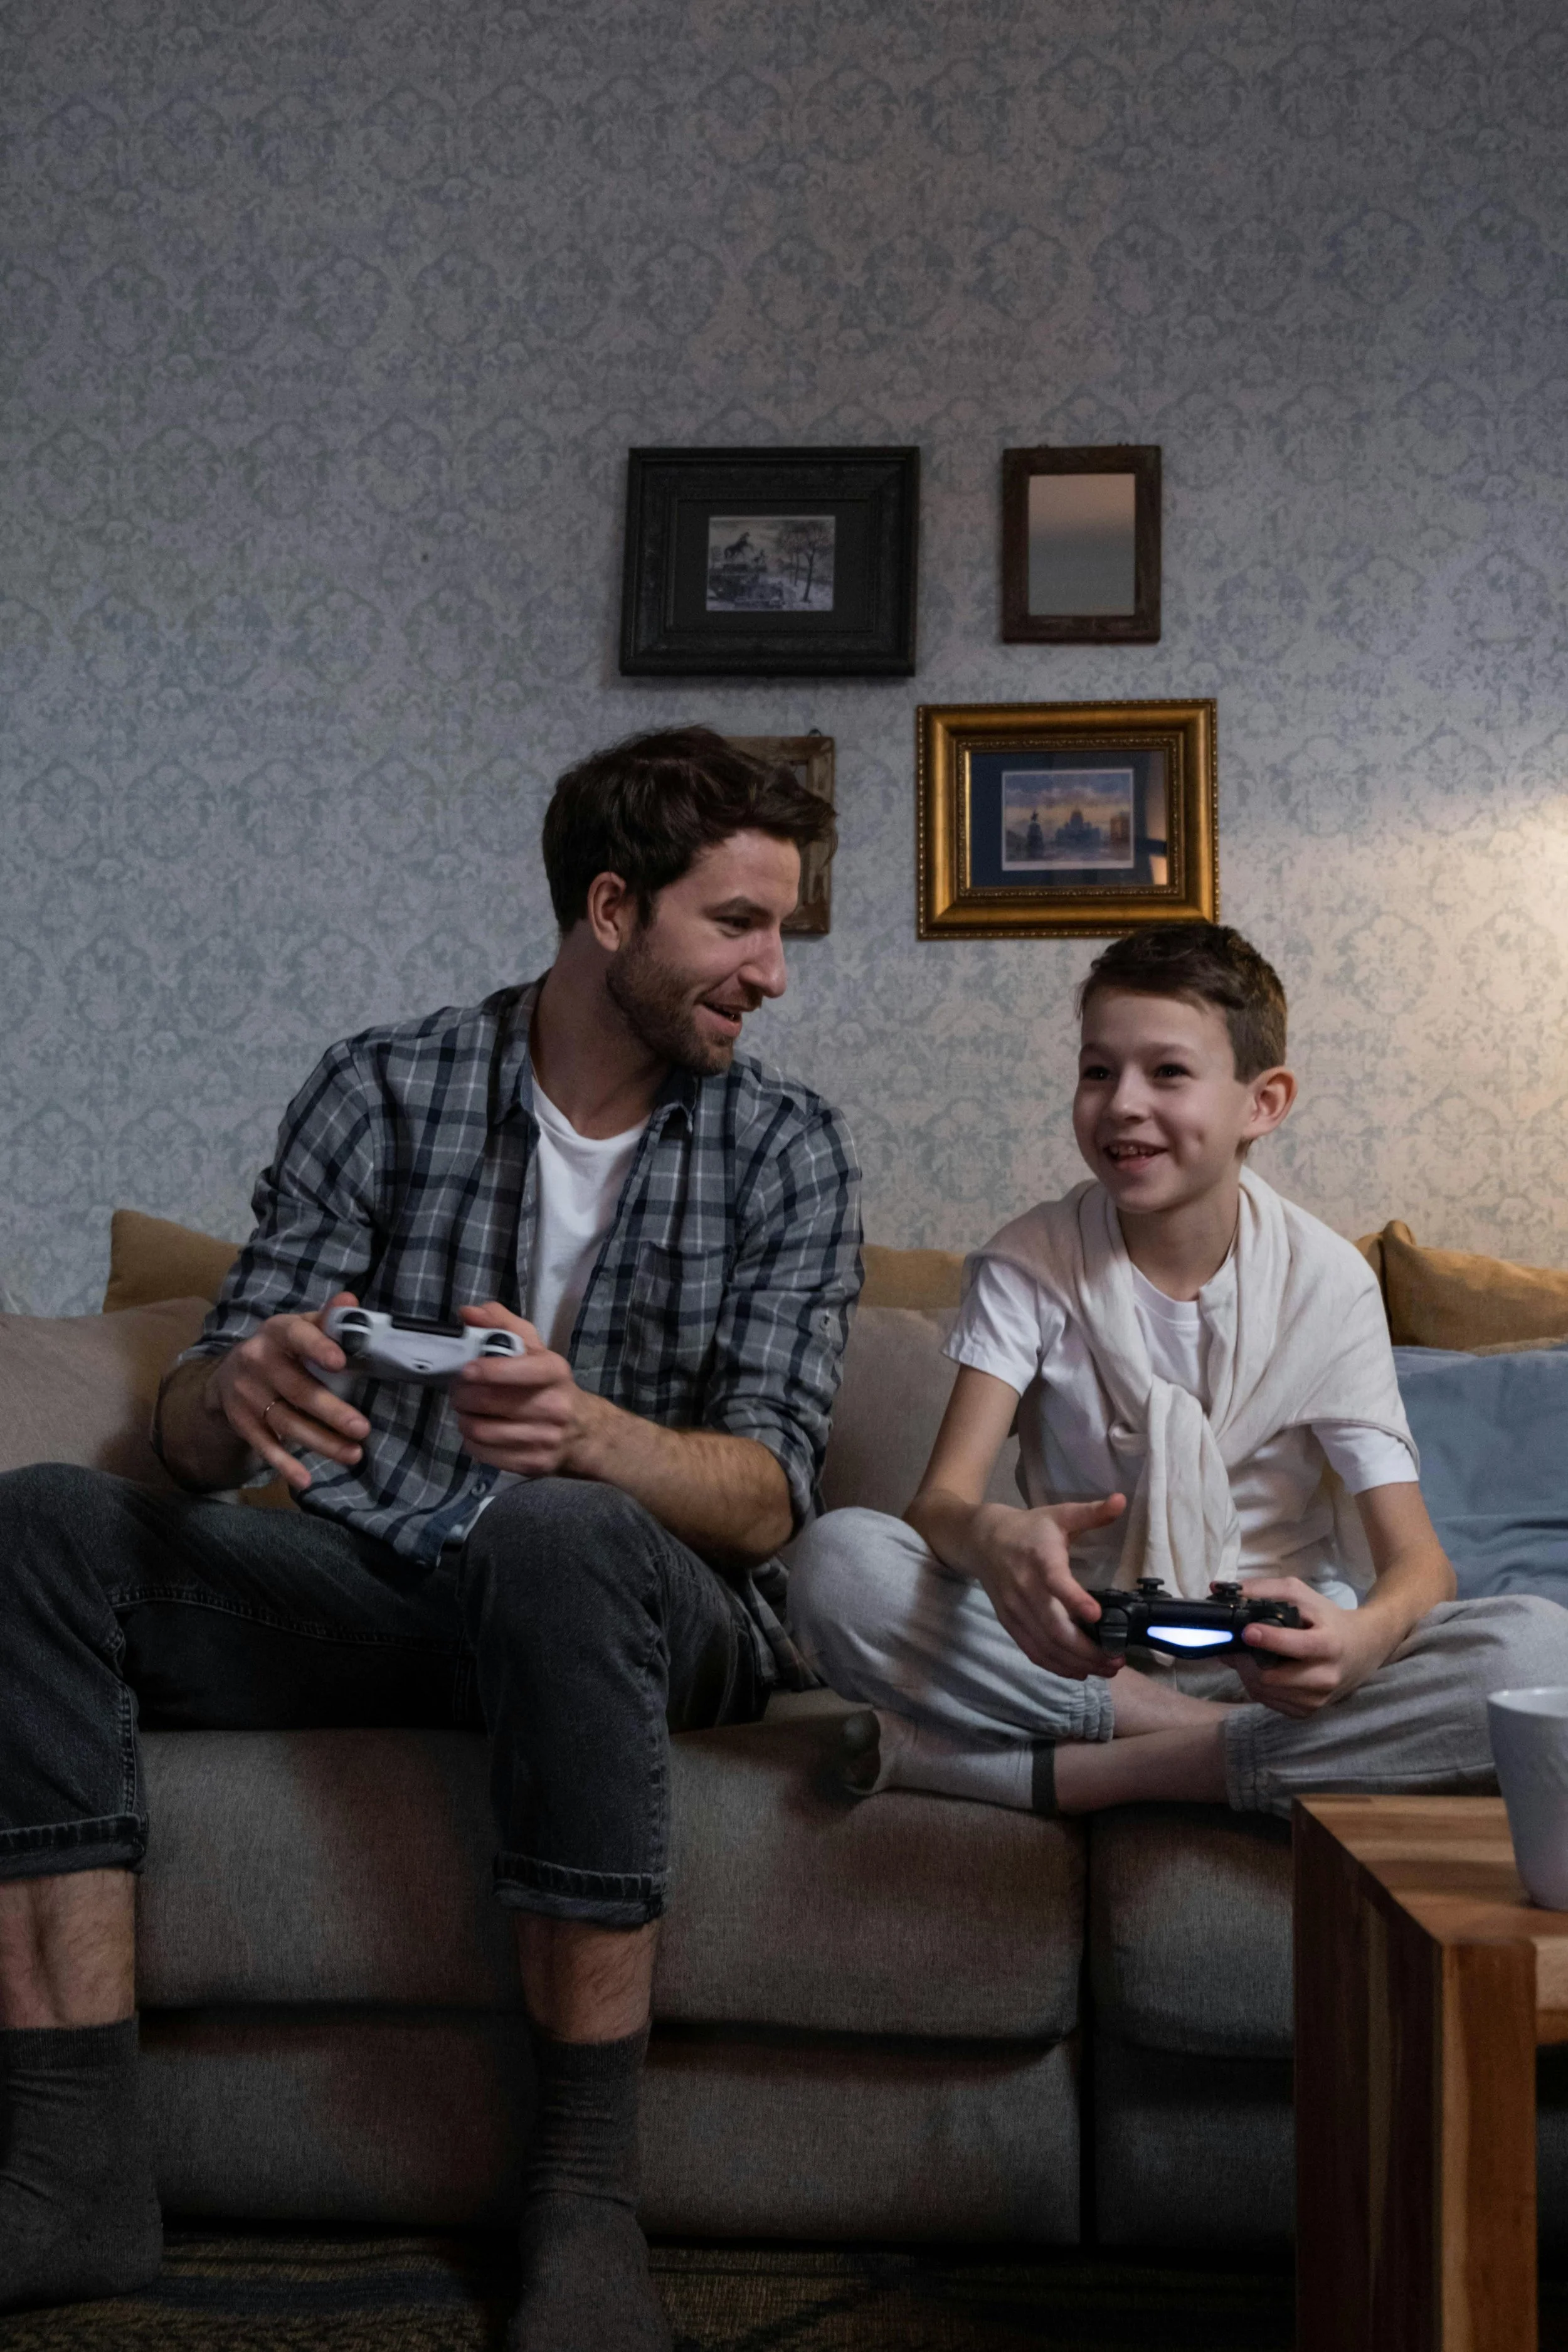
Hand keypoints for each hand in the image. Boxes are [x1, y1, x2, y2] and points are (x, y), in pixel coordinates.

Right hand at [208, 1289, 369, 1493]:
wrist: (230, 1374)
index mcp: (277, 1332)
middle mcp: (257, 1361)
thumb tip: (351, 1301)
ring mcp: (247, 1394)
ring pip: (286, 1422)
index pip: (297, 1335)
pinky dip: (284, 1464)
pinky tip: (305, 1479)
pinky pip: (264, 1446)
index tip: (341, 1362)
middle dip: (331, 1411)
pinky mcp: (242, 1422)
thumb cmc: (283, 1348)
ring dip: (321, 1442)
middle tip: (363, 1428)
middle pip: (297, 1390)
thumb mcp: (301, 1328)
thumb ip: (328, 1319)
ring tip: (353, 1454)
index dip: (317, 1347)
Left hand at [450, 1302, 602, 1476]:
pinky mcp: (533, 1464)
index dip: (488, 1370)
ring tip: (467, 1411)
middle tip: (459, 1391)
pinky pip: (485, 1454)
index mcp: (554, 1371)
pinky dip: (471, 1442)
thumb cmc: (548, 1384)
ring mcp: (545, 1438)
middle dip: (463, 1395)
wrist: (582, 1430)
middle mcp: (554, 1406)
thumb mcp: (533, 1348)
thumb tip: (467, 1313)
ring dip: (464, 1419)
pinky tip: (477, 1431)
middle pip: (489, 1403)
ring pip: (482, 1431)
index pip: (520, 1370)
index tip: (466, 1370)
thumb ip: (501, 1323)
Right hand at [973, 1494, 1126, 1678]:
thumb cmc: (1028, 1529)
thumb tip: (1120, 1500)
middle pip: (1054, 1628)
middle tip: (1117, 1658)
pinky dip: (1056, 1666)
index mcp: (1040, 1560)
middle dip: (1087, 1649)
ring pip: (1046, 1646)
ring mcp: (1016, 1611)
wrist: (982, 1540)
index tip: (1097, 1615)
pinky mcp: (1010, 1623)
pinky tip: (1079, 1672)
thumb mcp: (1059, 1515)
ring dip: (1077, 1663)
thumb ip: (1091, 1513)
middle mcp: (1025, 1590)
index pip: (1055, 1583)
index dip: (1074, 1600)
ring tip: (1107, 1669)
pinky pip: (1033, 1651)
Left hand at [1233, 1576, 1387, 1716]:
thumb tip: (1218, 1590)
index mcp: (1328, 1645)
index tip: (1248, 1632)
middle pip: (1272, 1677)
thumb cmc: (1328, 1619)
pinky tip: (1264, 1670)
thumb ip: (1264, 1589)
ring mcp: (1318, 1699)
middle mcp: (1325, 1677)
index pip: (1296, 1646)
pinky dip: (1259, 1687)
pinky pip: (1270, 1703)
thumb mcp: (1302, 1596)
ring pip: (1265, 1692)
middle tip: (1238, 1645)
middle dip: (1248, 1661)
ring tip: (1249, 1656)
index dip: (1269, 1640)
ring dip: (1249, 1674)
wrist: (1362, 1650)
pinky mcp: (1309, 1712)